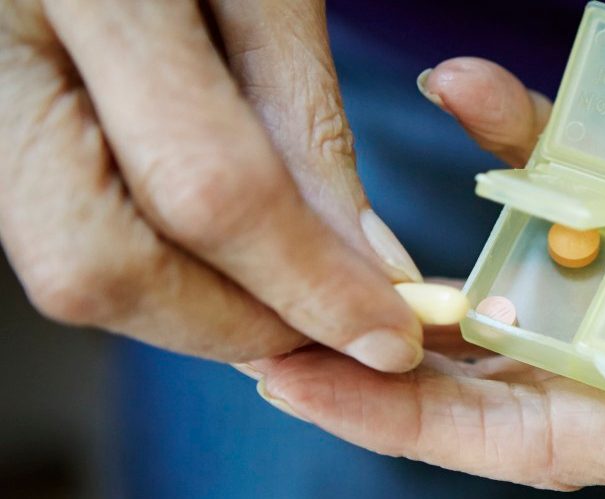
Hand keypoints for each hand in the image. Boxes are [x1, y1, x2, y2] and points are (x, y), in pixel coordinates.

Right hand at [0, 1, 430, 371]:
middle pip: (99, 265)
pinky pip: (56, 231)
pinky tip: (227, 258)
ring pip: (66, 267)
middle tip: (335, 332)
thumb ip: (302, 122)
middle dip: (234, 325)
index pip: (208, 187)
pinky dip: (155, 266)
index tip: (389, 331)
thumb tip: (358, 265)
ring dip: (195, 310)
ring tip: (291, 297)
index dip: (309, 282)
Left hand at [247, 0, 604, 495]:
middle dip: (402, 354)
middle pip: (522, 366)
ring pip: (523, 265)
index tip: (315, 394)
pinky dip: (507, 126)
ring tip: (332, 219)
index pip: (574, 439)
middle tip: (273, 325)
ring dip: (438, 240)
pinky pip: (556, 158)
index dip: (440, 433)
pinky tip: (459, 80)